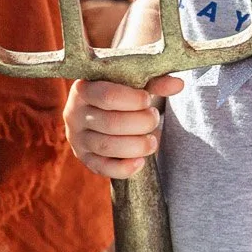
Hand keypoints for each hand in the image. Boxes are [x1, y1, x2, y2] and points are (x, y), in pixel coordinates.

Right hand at [64, 73, 183, 178]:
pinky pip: (104, 168)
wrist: (105, 113)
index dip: (133, 100)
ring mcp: (77, 139)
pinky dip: (125, 168)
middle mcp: (74, 114)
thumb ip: (155, 83)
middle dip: (140, 123)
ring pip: (107, 146)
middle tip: (155, 118)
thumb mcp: (134, 85)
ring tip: (153, 140)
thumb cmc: (122, 95)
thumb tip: (178, 84)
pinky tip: (141, 161)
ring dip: (137, 145)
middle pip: (110, 123)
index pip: (107, 96)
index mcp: (83, 89)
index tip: (148, 100)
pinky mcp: (85, 158)